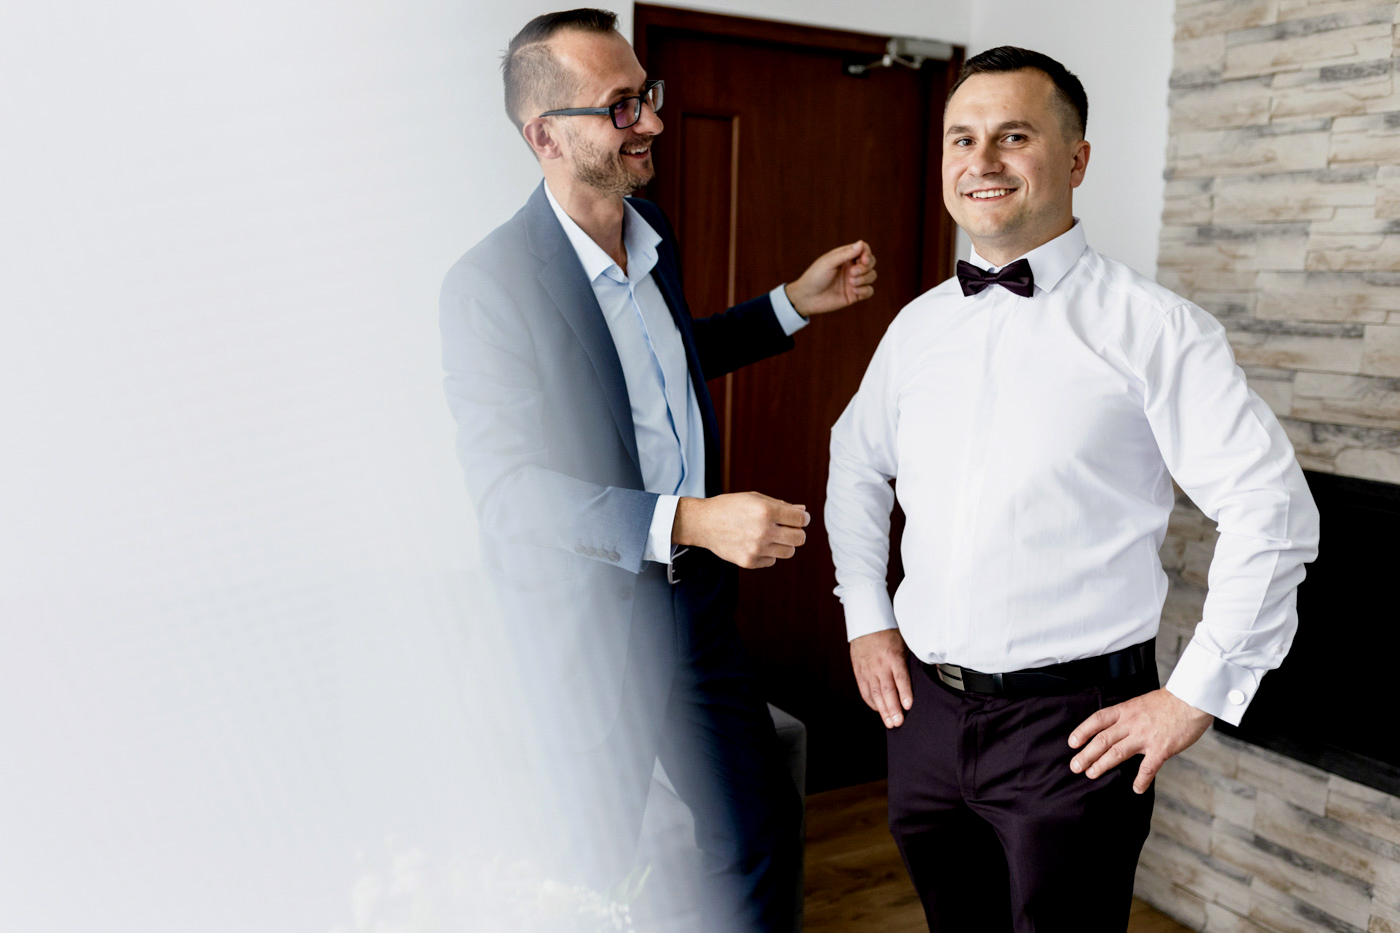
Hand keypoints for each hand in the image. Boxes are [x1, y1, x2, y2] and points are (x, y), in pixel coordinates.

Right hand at [672, 492, 808, 568]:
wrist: (704, 523)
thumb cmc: (731, 507)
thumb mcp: (756, 498)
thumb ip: (781, 505)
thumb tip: (803, 512)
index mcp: (767, 511)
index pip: (801, 520)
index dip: (803, 519)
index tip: (799, 519)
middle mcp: (763, 531)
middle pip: (800, 538)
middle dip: (797, 532)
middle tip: (787, 529)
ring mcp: (756, 549)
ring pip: (789, 552)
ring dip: (784, 544)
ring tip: (771, 536)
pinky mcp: (749, 561)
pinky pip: (772, 560)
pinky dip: (768, 553)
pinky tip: (756, 544)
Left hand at [784, 241, 876, 315]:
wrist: (807, 298)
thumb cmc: (815, 277)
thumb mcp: (829, 262)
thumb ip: (846, 253)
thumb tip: (862, 243)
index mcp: (845, 256)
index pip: (864, 249)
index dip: (867, 253)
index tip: (863, 260)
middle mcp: (851, 267)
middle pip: (871, 262)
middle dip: (865, 267)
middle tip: (852, 273)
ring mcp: (854, 281)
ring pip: (872, 275)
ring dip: (865, 278)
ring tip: (851, 283)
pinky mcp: (855, 295)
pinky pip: (869, 291)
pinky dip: (865, 290)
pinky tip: (854, 291)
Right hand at [850, 629, 910, 728]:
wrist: (866, 625)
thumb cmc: (888, 634)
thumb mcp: (904, 642)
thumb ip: (913, 658)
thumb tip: (933, 668)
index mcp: (893, 657)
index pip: (900, 677)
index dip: (904, 692)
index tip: (908, 705)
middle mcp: (879, 665)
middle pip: (886, 690)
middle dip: (893, 708)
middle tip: (898, 722)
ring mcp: (868, 670)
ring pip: (875, 693)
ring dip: (883, 710)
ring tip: (890, 723)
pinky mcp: (860, 673)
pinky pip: (865, 691)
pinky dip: (871, 702)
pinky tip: (878, 711)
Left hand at [1068, 688, 1212, 793]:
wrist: (1192, 699)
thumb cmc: (1169, 701)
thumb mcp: (1141, 702)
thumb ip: (1128, 716)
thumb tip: (1117, 728)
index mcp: (1125, 710)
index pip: (1098, 720)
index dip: (1082, 731)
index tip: (1072, 743)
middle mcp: (1131, 723)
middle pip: (1102, 740)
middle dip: (1086, 754)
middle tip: (1074, 766)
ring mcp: (1145, 737)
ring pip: (1117, 753)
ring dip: (1102, 765)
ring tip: (1090, 774)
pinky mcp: (1161, 749)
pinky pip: (1147, 768)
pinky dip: (1141, 780)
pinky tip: (1136, 789)